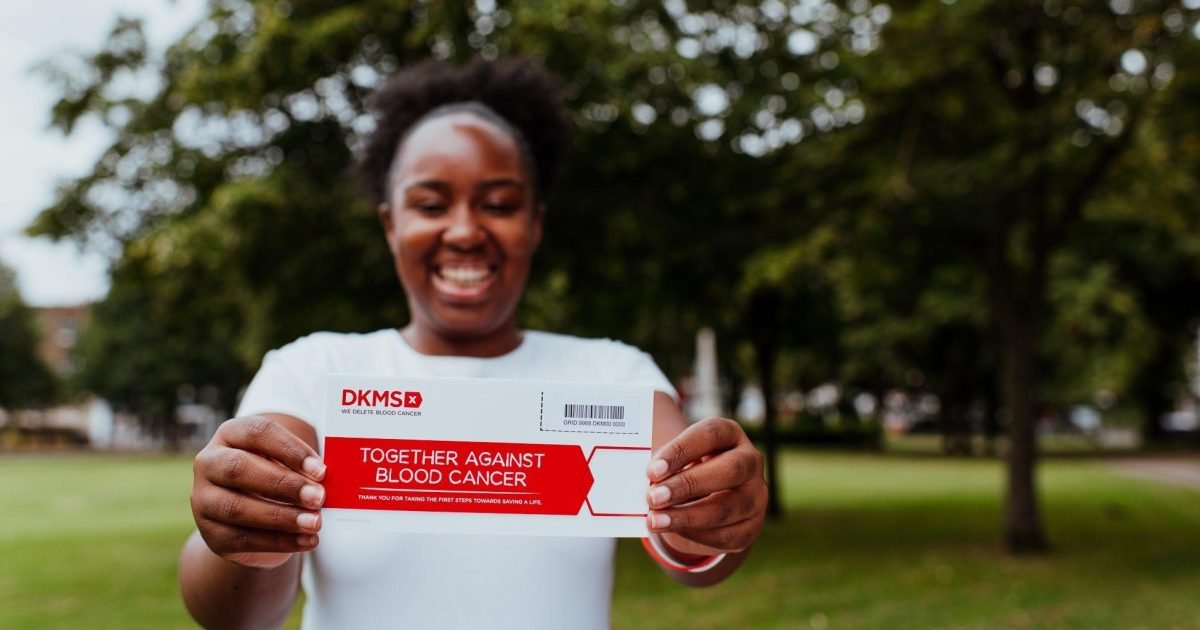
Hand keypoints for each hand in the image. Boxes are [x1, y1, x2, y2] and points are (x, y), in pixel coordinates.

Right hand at [190, 416, 325, 567]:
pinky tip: (306, 540)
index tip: (320, 470)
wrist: (251, 520)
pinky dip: (279, 541)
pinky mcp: (210, 533)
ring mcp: (203, 499)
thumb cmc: (276, 479)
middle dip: (283, 484)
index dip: (290, 449)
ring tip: (314, 523)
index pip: (258, 432)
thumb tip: (327, 478)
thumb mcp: (286, 464)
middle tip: (318, 497)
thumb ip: (302, 466)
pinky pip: (242, 538)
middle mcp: (209, 463)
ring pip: (236, 507)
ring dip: (281, 517)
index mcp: (231, 434)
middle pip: (239, 468)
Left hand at [645, 417, 766, 554]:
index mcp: (730, 434)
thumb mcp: (676, 458)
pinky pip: (727, 535)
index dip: (681, 451)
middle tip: (653, 498)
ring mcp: (756, 494)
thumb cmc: (684, 468)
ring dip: (687, 517)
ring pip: (727, 508)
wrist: (706, 494)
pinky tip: (674, 531)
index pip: (710, 434)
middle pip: (729, 470)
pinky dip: (697, 535)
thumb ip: (664, 467)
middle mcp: (751, 461)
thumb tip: (647, 486)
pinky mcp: (753, 525)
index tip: (652, 471)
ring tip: (655, 521)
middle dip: (688, 485)